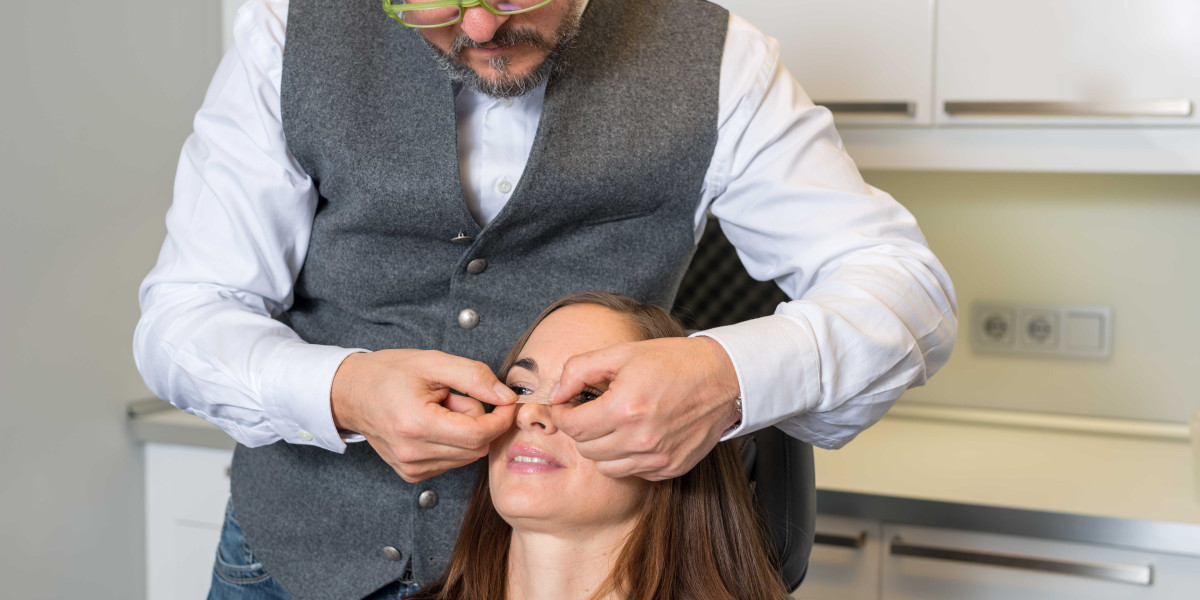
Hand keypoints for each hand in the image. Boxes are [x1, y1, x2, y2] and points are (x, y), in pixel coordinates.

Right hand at [331, 350, 516, 482]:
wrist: (351, 393)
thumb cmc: (388, 374)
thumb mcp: (434, 363)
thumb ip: (474, 377)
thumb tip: (506, 397)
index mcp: (417, 424)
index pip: (479, 434)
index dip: (501, 418)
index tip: (506, 402)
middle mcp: (413, 453)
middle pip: (477, 448)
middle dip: (480, 421)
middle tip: (456, 398)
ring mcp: (411, 467)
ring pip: (467, 457)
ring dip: (465, 432)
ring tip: (440, 409)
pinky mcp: (411, 474)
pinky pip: (452, 462)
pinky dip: (453, 443)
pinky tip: (433, 424)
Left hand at [549, 336, 740, 479]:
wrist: (723, 378)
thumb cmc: (672, 362)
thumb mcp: (622, 353)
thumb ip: (579, 370)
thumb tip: (555, 394)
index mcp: (625, 408)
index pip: (572, 426)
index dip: (563, 414)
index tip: (568, 405)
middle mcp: (640, 439)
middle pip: (585, 448)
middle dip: (582, 429)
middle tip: (591, 410)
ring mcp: (657, 457)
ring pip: (605, 466)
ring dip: (602, 446)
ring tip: (614, 423)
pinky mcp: (670, 468)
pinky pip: (632, 472)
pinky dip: (627, 457)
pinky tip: (637, 434)